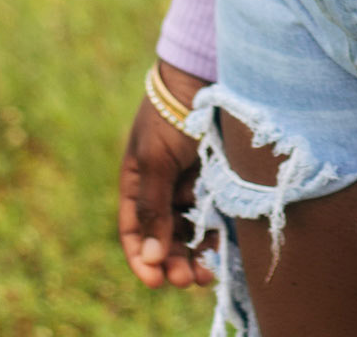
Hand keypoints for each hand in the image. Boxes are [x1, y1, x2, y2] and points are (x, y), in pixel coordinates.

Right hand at [117, 60, 215, 290]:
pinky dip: (216, 234)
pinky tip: (222, 249)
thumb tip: (150, 256)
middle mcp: (164, 187)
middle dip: (173, 261)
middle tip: (187, 280)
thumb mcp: (155, 160)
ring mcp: (191, 183)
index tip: (155, 280)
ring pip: (191, 230)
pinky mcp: (217, 178)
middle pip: (165, 236)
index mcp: (138, 182)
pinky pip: (215, 214)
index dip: (141, 258)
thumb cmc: (172, 114)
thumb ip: (153, 207)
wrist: (204, 76)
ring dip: (196, 254)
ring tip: (208, 272)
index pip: (134, 230)